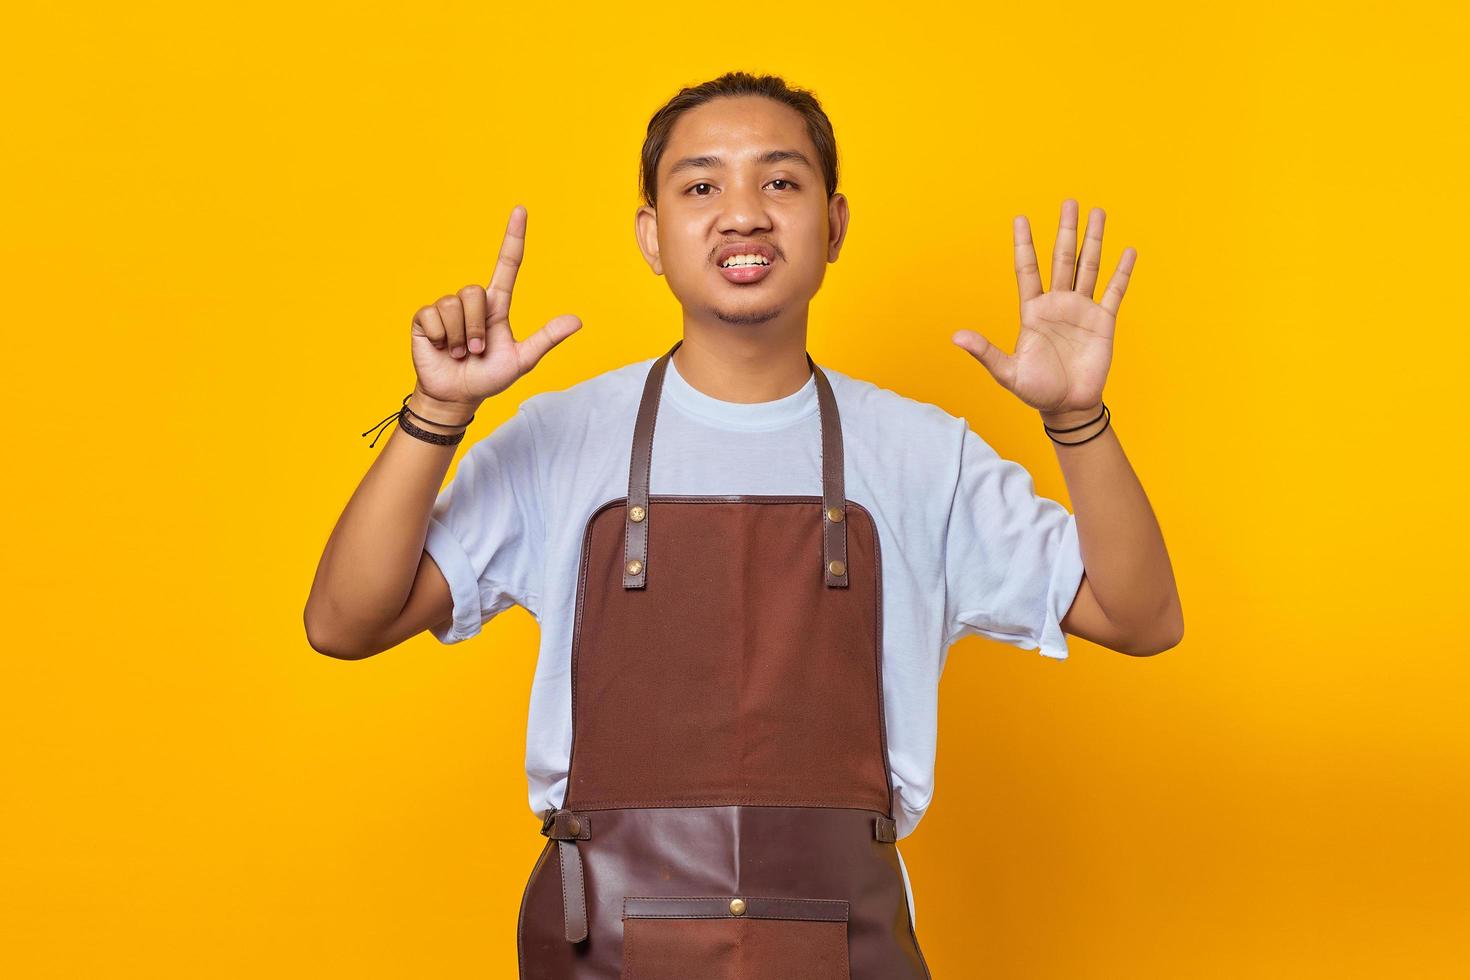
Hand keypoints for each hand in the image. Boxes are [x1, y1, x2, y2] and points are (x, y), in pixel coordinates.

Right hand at [410, 205, 582, 406]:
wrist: (457, 396)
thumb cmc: (489, 378)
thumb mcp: (521, 360)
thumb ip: (546, 339)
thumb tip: (578, 321)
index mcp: (496, 306)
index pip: (507, 265)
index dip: (513, 238)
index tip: (521, 210)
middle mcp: (471, 303)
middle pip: (475, 292)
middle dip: (476, 328)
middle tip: (475, 351)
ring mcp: (447, 309)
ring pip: (454, 305)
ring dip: (459, 337)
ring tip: (459, 353)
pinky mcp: (425, 319)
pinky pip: (433, 316)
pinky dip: (440, 338)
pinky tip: (440, 348)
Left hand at [952, 199, 1135, 418]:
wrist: (1067, 407)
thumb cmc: (1035, 390)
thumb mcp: (1006, 372)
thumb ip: (985, 352)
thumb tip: (956, 337)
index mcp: (1033, 311)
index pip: (1027, 270)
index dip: (1024, 244)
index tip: (1020, 218)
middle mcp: (1057, 304)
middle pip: (1062, 258)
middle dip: (1065, 230)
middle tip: (1069, 201)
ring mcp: (1081, 310)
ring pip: (1088, 267)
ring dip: (1094, 240)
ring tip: (1097, 212)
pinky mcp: (1103, 322)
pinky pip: (1113, 292)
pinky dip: (1121, 272)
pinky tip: (1127, 251)